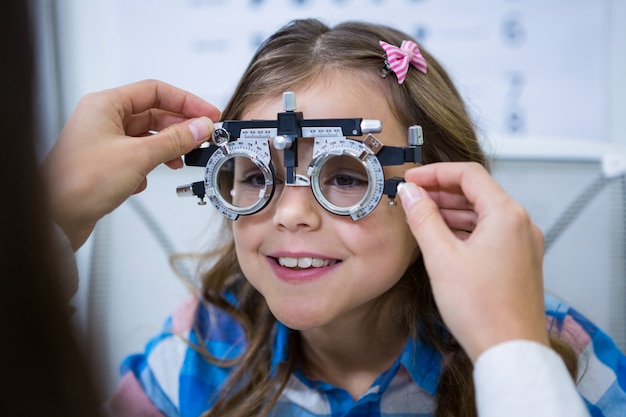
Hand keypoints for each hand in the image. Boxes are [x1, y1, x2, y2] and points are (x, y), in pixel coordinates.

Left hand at [43, 79, 220, 249]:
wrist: (55, 217)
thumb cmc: (80, 182)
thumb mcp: (138, 156)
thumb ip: (175, 140)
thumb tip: (200, 127)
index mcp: (105, 105)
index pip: (155, 91)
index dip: (186, 102)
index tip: (208, 115)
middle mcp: (103, 119)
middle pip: (153, 113)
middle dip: (179, 127)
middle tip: (202, 138)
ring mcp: (105, 141)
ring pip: (147, 136)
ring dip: (167, 148)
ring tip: (181, 160)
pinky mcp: (107, 163)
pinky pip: (138, 156)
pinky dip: (150, 165)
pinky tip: (147, 180)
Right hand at [397, 162, 548, 361]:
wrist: (509, 351)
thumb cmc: (481, 309)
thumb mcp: (441, 257)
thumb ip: (423, 218)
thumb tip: (410, 192)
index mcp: (507, 215)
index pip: (468, 175)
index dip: (435, 172)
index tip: (410, 178)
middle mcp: (521, 224)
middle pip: (477, 192)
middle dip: (441, 191)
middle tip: (412, 196)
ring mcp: (523, 243)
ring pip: (483, 213)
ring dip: (452, 210)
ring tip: (421, 215)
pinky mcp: (519, 261)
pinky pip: (490, 232)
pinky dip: (465, 229)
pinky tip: (443, 237)